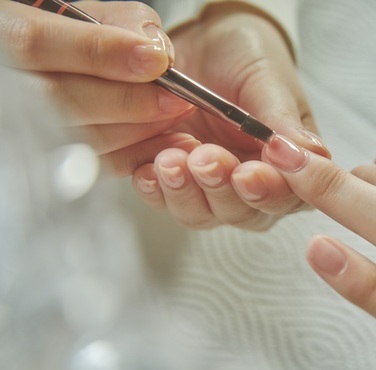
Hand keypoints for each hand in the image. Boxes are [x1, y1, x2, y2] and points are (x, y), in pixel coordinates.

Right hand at [0, 0, 197, 174]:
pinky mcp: (54, 159)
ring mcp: (24, 127)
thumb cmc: (70, 38)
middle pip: (59, 101)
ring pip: (76, 137)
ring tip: (175, 115)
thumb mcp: (88, 15)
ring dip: (137, 130)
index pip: (37, 43)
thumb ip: (122, 23)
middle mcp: (6, 85)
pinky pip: (94, 164)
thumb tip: (155, 52)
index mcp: (3, 33)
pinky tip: (165, 143)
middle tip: (175, 99)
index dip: (101, 53)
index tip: (155, 61)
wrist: (52, 70)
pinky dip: (135, 155)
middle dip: (128, 101)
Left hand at [131, 3, 328, 229]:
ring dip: (185, 193)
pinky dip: (155, 189)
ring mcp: (210, 188)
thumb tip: (313, 155)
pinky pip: (163, 199)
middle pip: (242, 213)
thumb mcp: (267, 80)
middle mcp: (252, 187)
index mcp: (288, 168)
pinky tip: (149, 171)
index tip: (247, 174)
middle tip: (206, 159)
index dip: (269, 193)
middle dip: (221, 190)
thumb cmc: (247, 59)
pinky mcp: (173, 181)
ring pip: (201, 213)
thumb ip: (281, 120)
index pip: (288, 197)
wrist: (203, 43)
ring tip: (171, 160)